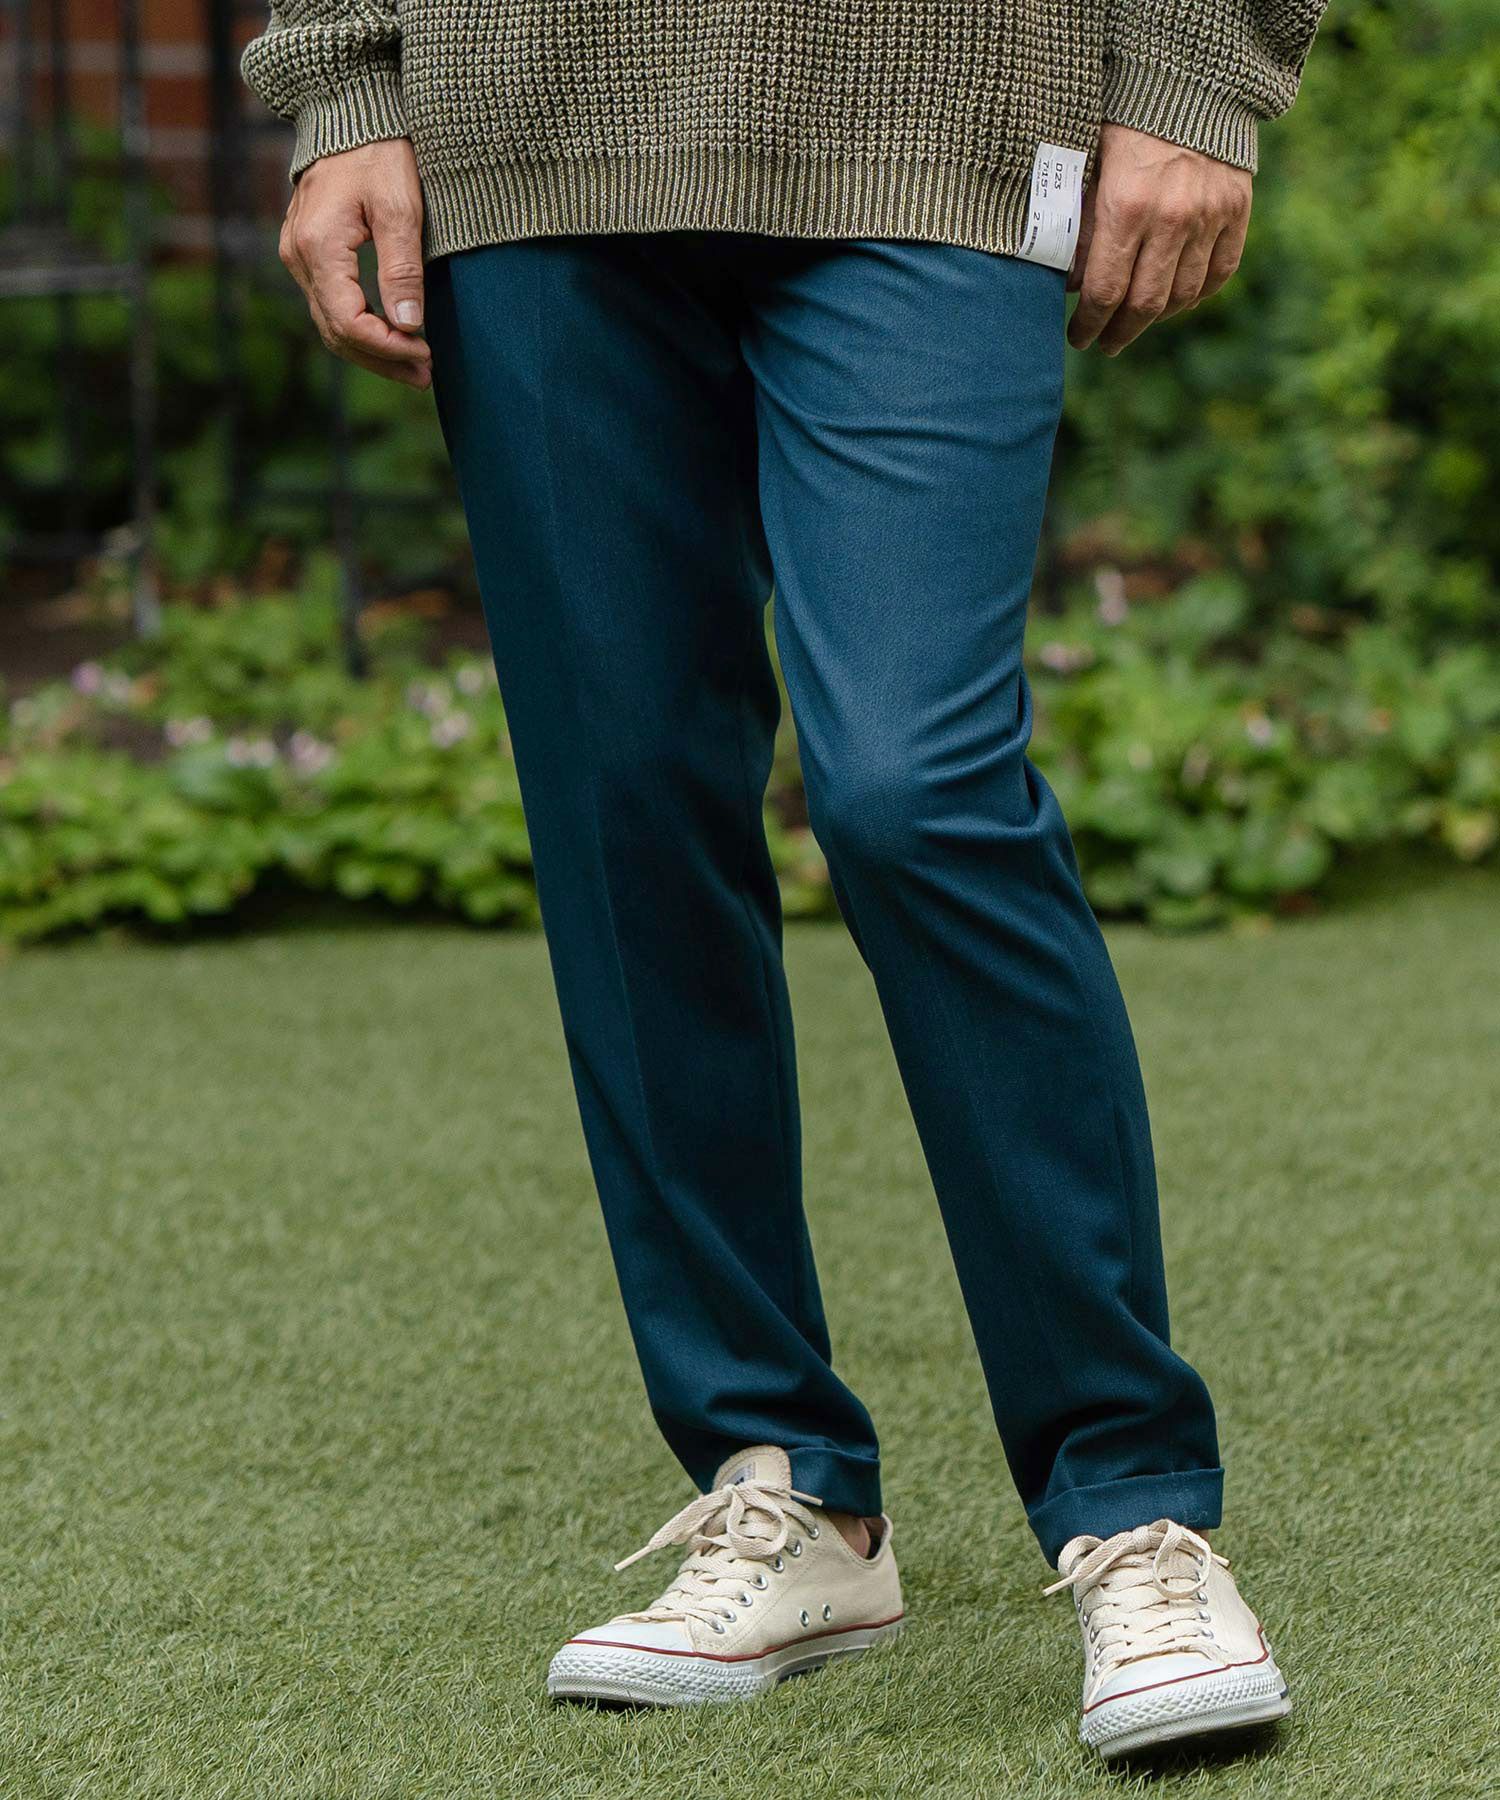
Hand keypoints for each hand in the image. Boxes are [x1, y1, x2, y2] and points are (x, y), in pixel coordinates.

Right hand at [279, 139, 431, 389]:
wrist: (347, 112)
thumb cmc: (378, 152)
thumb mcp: (400, 207)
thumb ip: (402, 270)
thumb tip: (408, 327)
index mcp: (319, 246)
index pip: (349, 323)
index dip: (389, 348)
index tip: (426, 354)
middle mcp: (298, 256)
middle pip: (336, 333)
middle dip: (383, 360)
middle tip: (426, 377)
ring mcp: (297, 257)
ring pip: (330, 325)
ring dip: (372, 352)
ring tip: (415, 369)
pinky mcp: (306, 255)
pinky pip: (330, 307)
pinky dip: (361, 330)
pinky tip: (393, 339)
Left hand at [1068, 124, 1251, 355]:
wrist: (1188, 82)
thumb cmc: (1124, 126)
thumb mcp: (1089, 172)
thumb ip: (1080, 229)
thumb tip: (1071, 286)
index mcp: (1126, 208)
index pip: (1105, 292)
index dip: (1089, 325)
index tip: (1079, 338)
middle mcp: (1172, 218)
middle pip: (1145, 305)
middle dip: (1120, 332)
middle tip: (1106, 342)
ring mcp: (1210, 216)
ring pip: (1183, 297)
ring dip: (1156, 319)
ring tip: (1137, 322)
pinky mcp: (1237, 210)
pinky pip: (1219, 273)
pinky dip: (1197, 296)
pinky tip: (1176, 301)